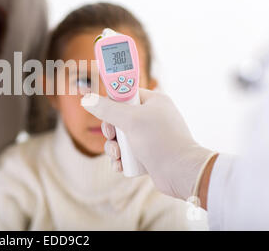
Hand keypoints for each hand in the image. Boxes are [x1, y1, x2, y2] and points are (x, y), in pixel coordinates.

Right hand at [82, 89, 216, 200]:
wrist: (182, 173)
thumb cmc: (161, 141)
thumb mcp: (130, 120)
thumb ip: (107, 109)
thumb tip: (86, 99)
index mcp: (153, 102)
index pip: (125, 94)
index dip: (111, 102)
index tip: (101, 109)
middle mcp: (152, 117)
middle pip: (119, 118)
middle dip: (111, 131)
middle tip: (111, 136)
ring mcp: (150, 136)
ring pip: (121, 138)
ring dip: (113, 148)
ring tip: (117, 156)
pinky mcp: (148, 153)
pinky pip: (127, 153)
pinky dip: (121, 159)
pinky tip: (121, 166)